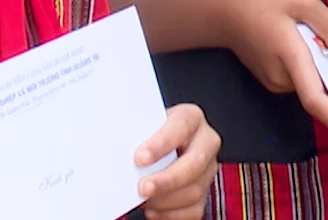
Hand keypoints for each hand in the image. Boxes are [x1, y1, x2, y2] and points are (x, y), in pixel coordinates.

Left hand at [135, 103, 220, 219]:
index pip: (181, 127)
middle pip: (194, 163)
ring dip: (165, 200)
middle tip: (143, 188)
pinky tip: (153, 210)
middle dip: (166, 180)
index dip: (161, 144)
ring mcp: (208, 168)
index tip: (139, 158)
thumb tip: (119, 153)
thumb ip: (138, 135)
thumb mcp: (145, 125)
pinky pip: (194, 210)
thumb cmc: (150, 132)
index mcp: (190, 117)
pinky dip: (171, 214)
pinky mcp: (205, 191)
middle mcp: (205, 141)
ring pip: (194, 190)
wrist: (159, 143)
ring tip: (143, 200)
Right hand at [211, 0, 327, 139]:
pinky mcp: (274, 82)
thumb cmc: (261, 4)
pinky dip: (310, 67)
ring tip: (311, 35)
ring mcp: (276, 83)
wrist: (224, 14)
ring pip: (311, 82)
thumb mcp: (303, 1)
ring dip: (321, 66)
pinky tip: (303, 43)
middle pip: (320, 88)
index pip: (314, 98)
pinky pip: (301, 78)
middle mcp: (282, 77)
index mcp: (290, 56)